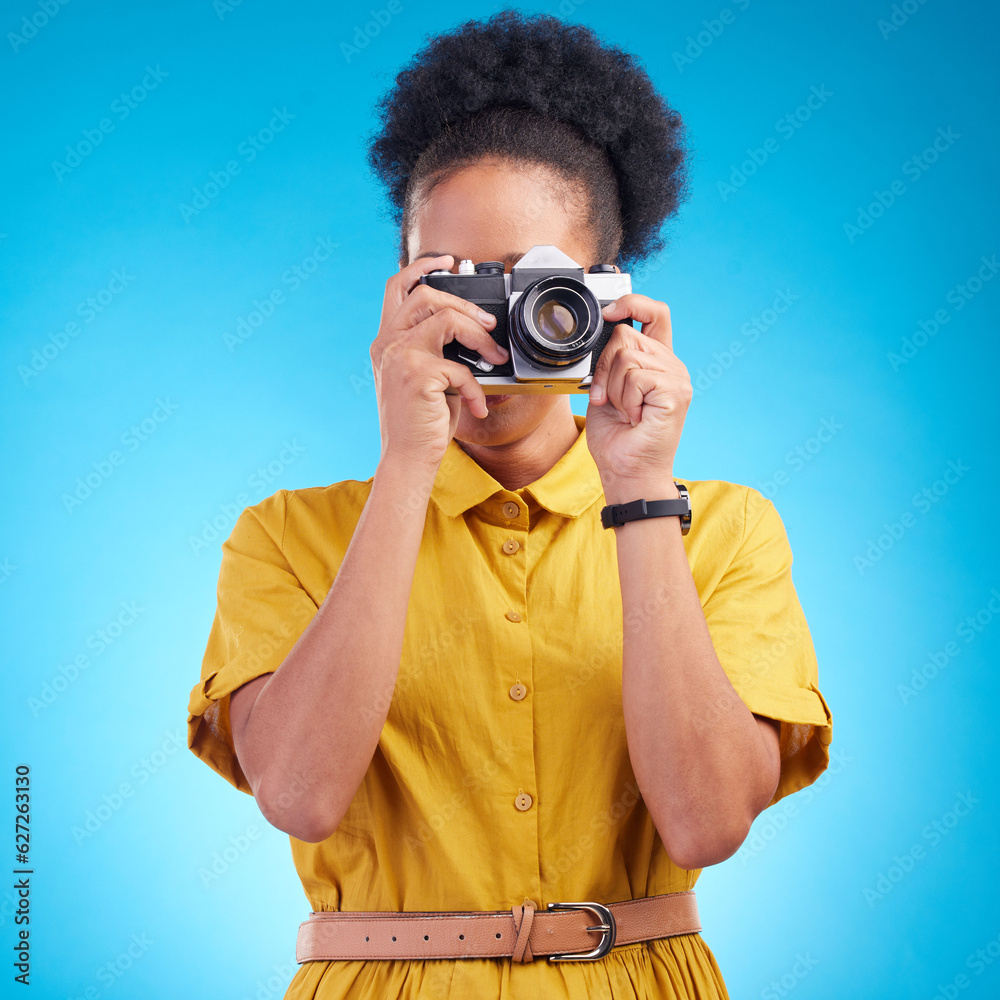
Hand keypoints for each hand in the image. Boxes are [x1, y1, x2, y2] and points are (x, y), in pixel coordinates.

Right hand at [369, 254, 510, 472]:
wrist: (406, 459)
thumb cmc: (420, 424)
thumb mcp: (426, 379)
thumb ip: (437, 350)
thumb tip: (474, 332)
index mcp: (387, 342)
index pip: (397, 287)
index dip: (422, 266)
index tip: (448, 261)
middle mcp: (388, 344)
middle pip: (426, 294)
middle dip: (466, 303)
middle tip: (487, 324)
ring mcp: (400, 356)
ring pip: (447, 318)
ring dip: (480, 336)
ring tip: (494, 358)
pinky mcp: (418, 374)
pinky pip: (461, 366)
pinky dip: (477, 388)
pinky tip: (478, 405)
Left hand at [586, 294, 691, 500]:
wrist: (626, 472)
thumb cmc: (617, 438)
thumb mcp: (606, 389)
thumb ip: (611, 360)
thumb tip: (603, 332)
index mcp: (657, 361)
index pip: (655, 313)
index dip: (632, 303)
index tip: (610, 311)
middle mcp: (671, 365)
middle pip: (626, 335)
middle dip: (605, 367)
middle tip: (609, 398)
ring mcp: (677, 378)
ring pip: (626, 356)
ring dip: (614, 388)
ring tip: (625, 411)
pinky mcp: (676, 391)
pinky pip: (635, 377)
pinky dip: (624, 399)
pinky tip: (634, 417)